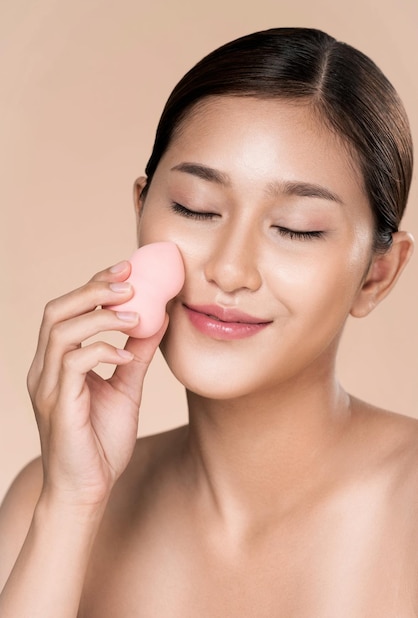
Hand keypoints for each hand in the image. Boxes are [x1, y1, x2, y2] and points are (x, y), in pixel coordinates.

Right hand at [26, 260, 167, 508]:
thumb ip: (137, 354)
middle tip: (129, 281)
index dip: (94, 284)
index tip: (127, 268)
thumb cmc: (101, 443)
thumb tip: (158, 319)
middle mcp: (45, 370)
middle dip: (92, 289)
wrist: (87, 492)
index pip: (68, 311)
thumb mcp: (125, 389)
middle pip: (56, 310)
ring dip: (101, 316)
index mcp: (57, 364)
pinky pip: (73, 363)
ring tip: (135, 316)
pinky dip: (102, 350)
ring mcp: (47, 387)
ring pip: (61, 330)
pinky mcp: (58, 405)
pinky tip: (127, 357)